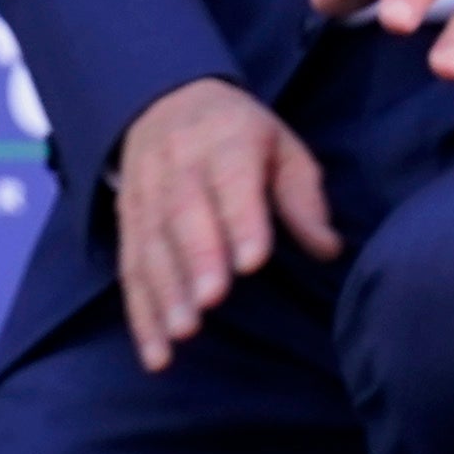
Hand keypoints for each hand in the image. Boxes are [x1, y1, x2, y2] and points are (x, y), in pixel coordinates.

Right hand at [109, 78, 341, 371]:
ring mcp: (146, 193)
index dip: (240, 219)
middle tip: (210, 302)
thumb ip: (302, 196)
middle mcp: (179, 164)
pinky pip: (129, 268)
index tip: (252, 261)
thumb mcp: (281, 146)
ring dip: (164, 291)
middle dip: (196, 258)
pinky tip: (156, 353)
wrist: (163, 100)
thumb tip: (327, 247)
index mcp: (225, 140)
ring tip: (182, 332)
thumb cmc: (239, 134)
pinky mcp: (126, 222)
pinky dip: (140, 314)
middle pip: (184, 212)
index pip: (232, 178)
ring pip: (151, 243)